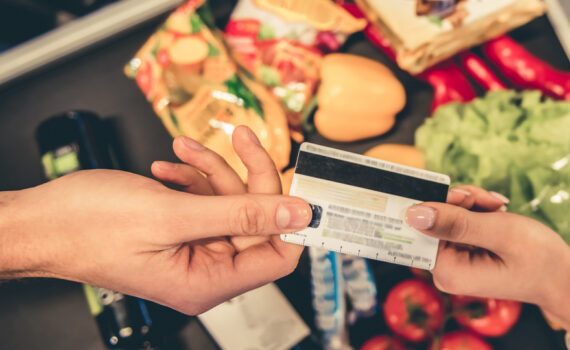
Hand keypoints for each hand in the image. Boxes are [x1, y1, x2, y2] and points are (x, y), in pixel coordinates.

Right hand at [0, 127, 309, 314]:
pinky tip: (172, 165)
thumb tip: (296, 214)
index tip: (295, 183)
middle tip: (240, 140)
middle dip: (245, 177)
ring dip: (212, 170)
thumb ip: (242, 213)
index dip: (290, 219)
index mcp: (208, 282)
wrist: (40, 219)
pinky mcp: (180, 229)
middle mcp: (205, 270)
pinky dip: (193, 177)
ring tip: (186, 151)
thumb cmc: (86, 227)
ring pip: (231, 203)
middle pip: (258, 220)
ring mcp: (193, 249)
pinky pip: (206, 199)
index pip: (278, 257)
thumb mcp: (173, 214)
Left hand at [405, 186, 569, 345]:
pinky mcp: (464, 253)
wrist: (563, 276)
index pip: (421, 227)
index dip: (440, 204)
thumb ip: (455, 222)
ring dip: (473, 204)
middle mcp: (445, 271)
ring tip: (500, 207)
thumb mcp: (498, 232)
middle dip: (462, 202)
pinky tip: (498, 212)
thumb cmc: (538, 258)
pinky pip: (460, 222)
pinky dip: (478, 211)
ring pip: (448, 216)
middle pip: (434, 220)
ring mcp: (454, 262)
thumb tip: (412, 214)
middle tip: (493, 202)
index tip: (468, 197)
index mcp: (448, 272)